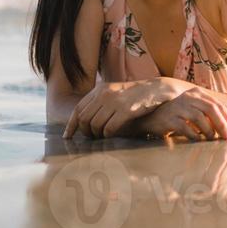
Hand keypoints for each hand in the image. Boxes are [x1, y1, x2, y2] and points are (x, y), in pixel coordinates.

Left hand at [64, 79, 185, 138]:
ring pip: (95, 125)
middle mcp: (105, 94)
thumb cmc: (136, 95)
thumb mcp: (116, 93)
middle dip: (85, 132)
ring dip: (97, 135)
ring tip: (102, 137)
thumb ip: (101, 102)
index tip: (68, 137)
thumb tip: (85, 121)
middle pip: (84, 119)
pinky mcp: (126, 110)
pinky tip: (112, 136)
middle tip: (91, 138)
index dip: (71, 125)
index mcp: (100, 89)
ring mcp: (115, 101)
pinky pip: (109, 128)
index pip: (78, 109)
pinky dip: (108, 135)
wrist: (158, 90)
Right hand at [138, 87, 226, 141]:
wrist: (151, 118)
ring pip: (199, 118)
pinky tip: (198, 141)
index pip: (218, 106)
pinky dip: (194, 136)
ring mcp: (178, 106)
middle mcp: (189, 97)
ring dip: (209, 131)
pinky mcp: (169, 118)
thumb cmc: (178, 117)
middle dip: (223, 125)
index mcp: (198, 94)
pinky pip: (186, 127)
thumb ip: (209, 117)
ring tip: (213, 141)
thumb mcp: (194, 111)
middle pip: (211, 109)